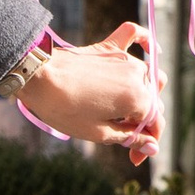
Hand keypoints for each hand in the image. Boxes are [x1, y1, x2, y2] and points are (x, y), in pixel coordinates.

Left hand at [17, 19, 158, 160]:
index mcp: (138, 99)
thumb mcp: (99, 133)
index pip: (154, 123)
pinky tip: (153, 50)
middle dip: (143, 124)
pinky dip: (146, 41)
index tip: (134, 158)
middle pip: (152, 101)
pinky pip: (134, 35)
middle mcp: (138, 76)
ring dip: (144, 94)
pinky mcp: (109, 48)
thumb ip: (130, 138)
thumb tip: (153, 147)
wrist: (39, 79)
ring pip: (148, 76)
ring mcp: (124, 59)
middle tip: (125, 143)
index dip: (147, 144)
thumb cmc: (65, 109)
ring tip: (126, 113)